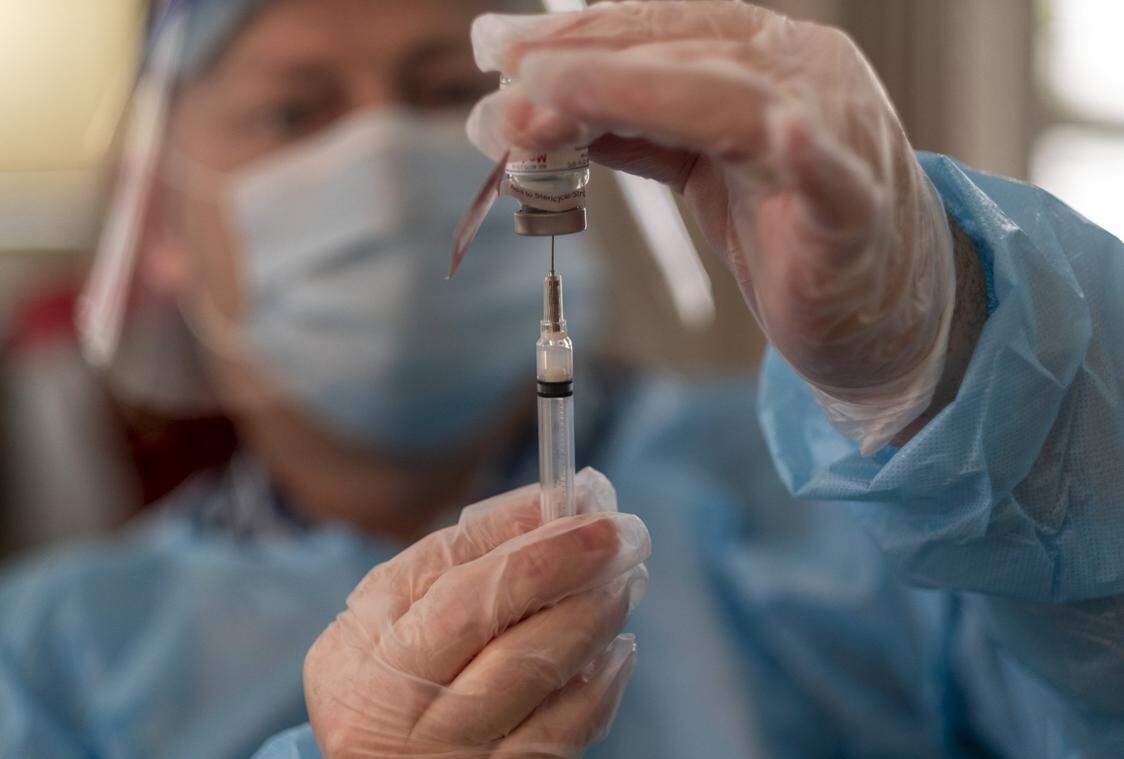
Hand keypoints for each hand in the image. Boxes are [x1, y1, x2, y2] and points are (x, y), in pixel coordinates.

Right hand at [303, 468, 649, 757]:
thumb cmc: (384, 671)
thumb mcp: (386, 612)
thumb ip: (455, 558)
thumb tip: (547, 507)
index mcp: (374, 643)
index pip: (453, 571)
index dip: (521, 528)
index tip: (578, 495)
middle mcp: (406, 703)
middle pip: (492, 614)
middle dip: (568, 562)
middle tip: (624, 532)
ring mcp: (455, 749)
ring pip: (538, 671)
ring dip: (595, 615)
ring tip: (626, 580)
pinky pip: (564, 733)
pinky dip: (600, 684)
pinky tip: (617, 647)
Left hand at [467, 1, 956, 452]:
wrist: (882, 303)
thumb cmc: (786, 226)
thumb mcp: (693, 166)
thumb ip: (628, 133)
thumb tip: (529, 116)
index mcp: (759, 57)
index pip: (656, 30)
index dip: (573, 36)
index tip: (494, 46)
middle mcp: (799, 76)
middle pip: (680, 52)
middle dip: (582, 63)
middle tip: (503, 79)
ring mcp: (835, 135)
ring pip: (731, 98)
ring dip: (635, 92)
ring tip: (553, 97)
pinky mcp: (855, 209)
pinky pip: (831, 177)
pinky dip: (811, 155)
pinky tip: (785, 135)